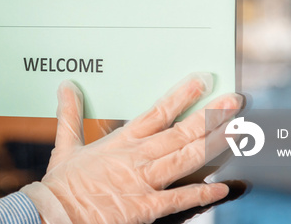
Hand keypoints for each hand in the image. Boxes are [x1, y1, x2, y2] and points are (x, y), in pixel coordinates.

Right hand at [21, 74, 243, 223]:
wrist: (54, 214)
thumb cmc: (61, 184)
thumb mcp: (66, 146)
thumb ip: (70, 114)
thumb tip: (67, 86)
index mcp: (121, 141)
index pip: (158, 111)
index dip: (183, 95)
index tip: (203, 81)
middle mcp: (137, 157)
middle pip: (181, 132)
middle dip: (210, 115)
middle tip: (234, 101)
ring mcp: (143, 182)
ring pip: (186, 159)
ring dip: (213, 144)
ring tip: (236, 130)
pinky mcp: (145, 208)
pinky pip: (180, 199)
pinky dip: (203, 194)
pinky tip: (224, 187)